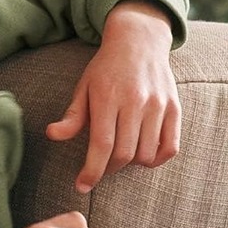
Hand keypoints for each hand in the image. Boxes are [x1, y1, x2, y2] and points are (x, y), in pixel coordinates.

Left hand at [46, 0, 180, 192]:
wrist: (139, 41)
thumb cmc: (107, 68)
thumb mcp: (84, 87)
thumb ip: (73, 115)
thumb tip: (52, 135)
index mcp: (108, 97)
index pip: (102, 145)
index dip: (92, 171)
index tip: (82, 186)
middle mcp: (135, 101)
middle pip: (124, 153)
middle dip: (109, 169)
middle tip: (101, 167)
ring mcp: (158, 105)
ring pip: (146, 154)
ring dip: (132, 163)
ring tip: (122, 154)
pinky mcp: (174, 108)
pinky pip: (170, 147)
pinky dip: (157, 159)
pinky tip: (144, 154)